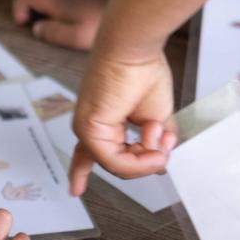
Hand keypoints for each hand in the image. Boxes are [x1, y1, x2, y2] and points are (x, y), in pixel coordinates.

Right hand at [11, 0, 106, 50]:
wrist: (132, 19)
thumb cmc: (103, 30)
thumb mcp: (75, 38)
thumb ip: (52, 32)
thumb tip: (36, 27)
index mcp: (60, 2)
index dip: (19, 6)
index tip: (22, 23)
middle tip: (25, 13)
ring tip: (36, 5)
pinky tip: (56, 1)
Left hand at [69, 49, 176, 194]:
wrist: (135, 48)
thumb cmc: (143, 71)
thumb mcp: (156, 116)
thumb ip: (156, 141)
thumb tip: (160, 162)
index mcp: (102, 122)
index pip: (88, 153)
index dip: (81, 172)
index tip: (75, 191)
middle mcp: (90, 127)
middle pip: (118, 164)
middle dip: (146, 161)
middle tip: (164, 148)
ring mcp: (87, 129)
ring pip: (117, 166)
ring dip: (147, 160)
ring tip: (160, 143)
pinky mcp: (89, 128)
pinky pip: (114, 161)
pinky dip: (140, 160)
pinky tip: (154, 146)